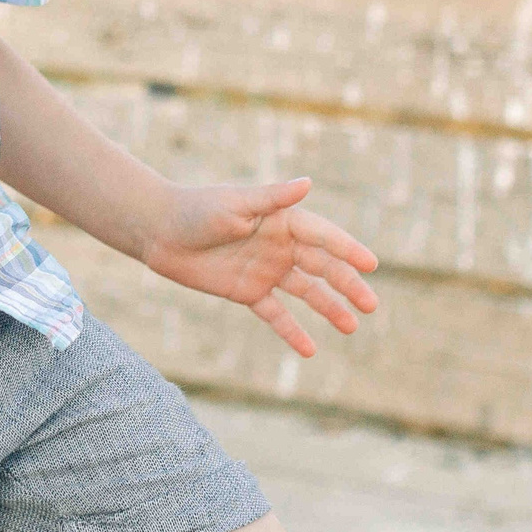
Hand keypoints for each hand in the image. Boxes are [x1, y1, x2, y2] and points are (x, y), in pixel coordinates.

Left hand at [139, 178, 379, 358]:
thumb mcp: (235, 203)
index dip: (347, 250)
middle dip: (347, 285)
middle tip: (371, 305)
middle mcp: (280, 245)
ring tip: (352, 327)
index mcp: (281, 220)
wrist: (159, 232)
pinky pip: (276, 314)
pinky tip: (310, 349)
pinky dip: (292, 331)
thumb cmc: (196, 210)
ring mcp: (266, 270)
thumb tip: (307, 183)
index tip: (370, 265)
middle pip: (322, 267)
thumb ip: (272, 198)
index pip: (323, 236)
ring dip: (329, 308)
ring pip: (306, 292)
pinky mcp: (248, 292)